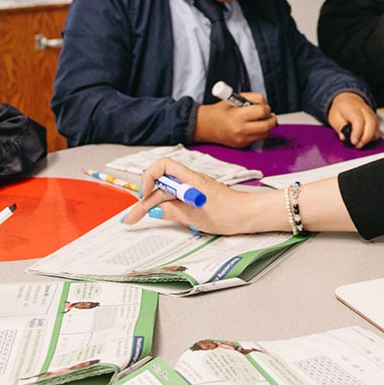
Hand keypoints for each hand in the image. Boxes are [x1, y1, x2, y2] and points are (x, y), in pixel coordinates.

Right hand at [122, 159, 284, 235]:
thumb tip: (154, 209)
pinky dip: (166, 206)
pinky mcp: (198, 197)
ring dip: (154, 204)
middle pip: (161, 184)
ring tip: (140, 218)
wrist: (250, 215)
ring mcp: (194, 189)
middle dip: (145, 199)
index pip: (162, 166)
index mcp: (190, 180)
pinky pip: (177, 198)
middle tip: (133, 217)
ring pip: (168, 192)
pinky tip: (160, 215)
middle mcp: (191, 181)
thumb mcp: (196, 216)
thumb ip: (172, 211)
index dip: (149, 178)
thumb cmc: (229, 214)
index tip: (145, 196)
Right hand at [194, 92, 276, 147]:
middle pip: (267, 125)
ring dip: (267, 126)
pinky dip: (260, 132)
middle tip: (269, 114)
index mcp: (238, 116)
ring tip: (262, 120)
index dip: (266, 107)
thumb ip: (251, 98)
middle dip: (271, 118)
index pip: (262, 111)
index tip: (263, 106)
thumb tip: (264, 102)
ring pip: (265, 134)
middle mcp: (241, 130)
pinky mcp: (242, 145)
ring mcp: (242, 139)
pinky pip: (258, 139)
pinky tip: (254, 126)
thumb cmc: (219, 112)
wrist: (206, 126)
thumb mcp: (233, 99)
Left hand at [326, 92, 378, 147]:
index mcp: (353, 108)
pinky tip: (364, 140)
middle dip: (365, 137)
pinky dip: (372, 137)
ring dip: (369, 139)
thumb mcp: (334, 117)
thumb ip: (339, 127)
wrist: (348, 100)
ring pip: (376, 127)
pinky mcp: (375, 120)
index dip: (357, 132)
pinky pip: (377, 130)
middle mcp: (365, 110)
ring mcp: (372, 114)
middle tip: (357, 145)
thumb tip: (343, 137)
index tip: (353, 142)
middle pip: (371, 123)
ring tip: (359, 144)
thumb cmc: (341, 110)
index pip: (358, 120)